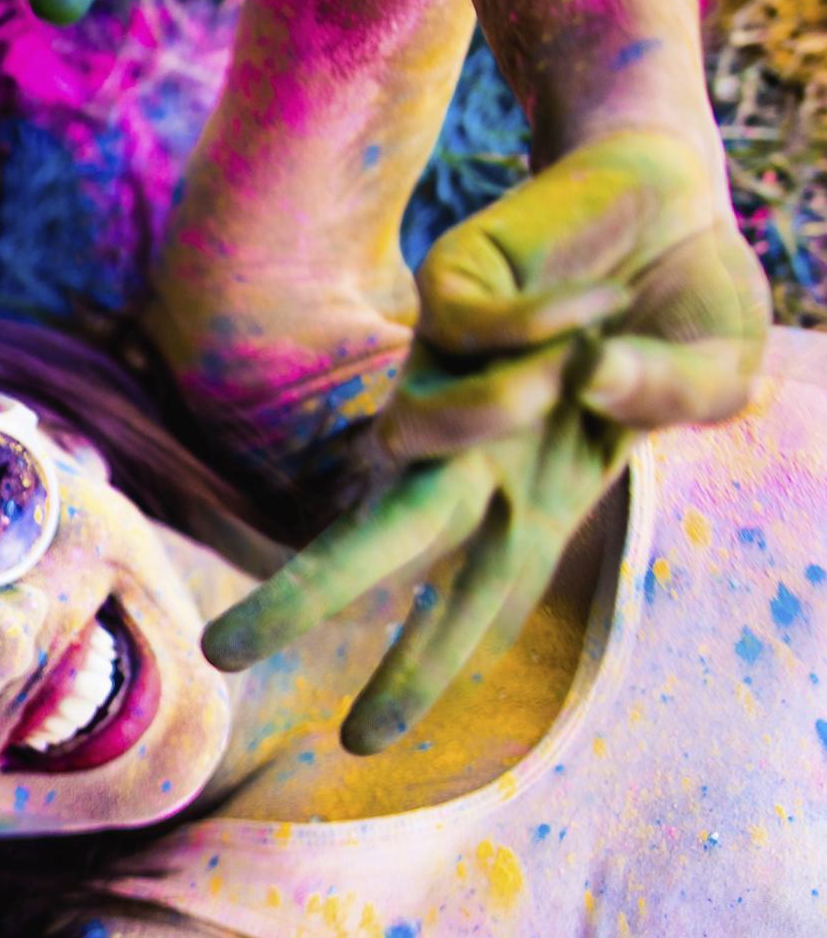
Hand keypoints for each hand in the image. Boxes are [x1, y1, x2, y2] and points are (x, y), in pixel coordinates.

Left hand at [204, 129, 771, 750]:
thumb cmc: (681, 311)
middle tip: (220, 654)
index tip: (363, 742)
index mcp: (532, 495)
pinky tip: (591, 299)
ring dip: (495, 412)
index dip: (423, 669)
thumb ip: (673, 396)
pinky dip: (550, 321)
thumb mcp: (718, 371)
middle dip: (302, 598)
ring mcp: (453, 372)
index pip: (468, 602)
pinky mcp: (449, 297)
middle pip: (378, 541)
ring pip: (415, 433)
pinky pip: (483, 331)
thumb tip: (586, 383)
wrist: (666, 194)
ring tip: (585, 355)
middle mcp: (476, 449)